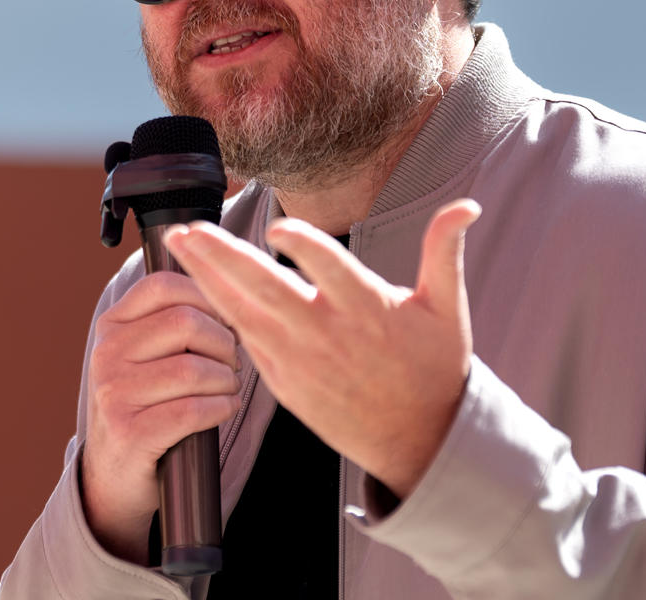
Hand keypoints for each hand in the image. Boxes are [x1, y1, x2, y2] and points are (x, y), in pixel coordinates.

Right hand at [79, 268, 242, 562]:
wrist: (114, 475)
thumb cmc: (145, 406)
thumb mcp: (143, 356)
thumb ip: (170, 321)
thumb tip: (226, 288)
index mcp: (112, 326)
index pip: (163, 286)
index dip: (206, 297)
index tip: (225, 321)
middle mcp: (107, 354)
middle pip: (186, 323)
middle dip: (225, 344)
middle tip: (233, 363)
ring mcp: (114, 394)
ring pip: (194, 369)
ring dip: (227, 381)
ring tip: (229, 389)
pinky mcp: (130, 432)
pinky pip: (192, 410)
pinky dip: (220, 408)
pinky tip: (224, 409)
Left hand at [165, 200, 480, 497]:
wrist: (418, 440)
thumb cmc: (434, 368)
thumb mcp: (447, 309)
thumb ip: (444, 252)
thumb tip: (467, 205)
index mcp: (368, 309)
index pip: (331, 270)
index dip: (304, 246)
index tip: (277, 226)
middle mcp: (328, 334)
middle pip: (268, 290)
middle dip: (224, 258)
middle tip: (190, 229)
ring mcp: (300, 360)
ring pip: (244, 313)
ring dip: (207, 277)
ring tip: (178, 245)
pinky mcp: (283, 381)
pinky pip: (244, 339)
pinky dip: (218, 311)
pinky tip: (195, 284)